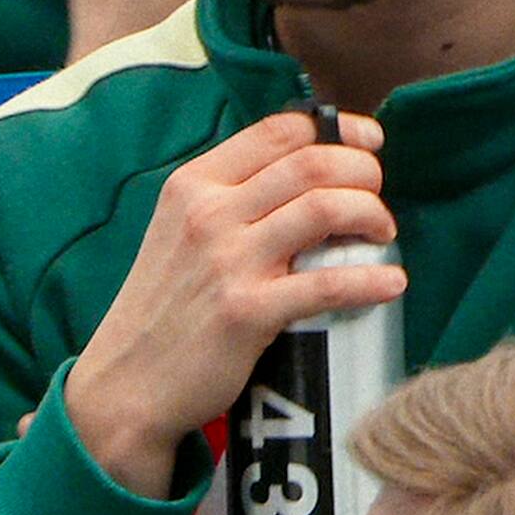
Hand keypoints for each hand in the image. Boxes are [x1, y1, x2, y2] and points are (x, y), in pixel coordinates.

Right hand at [62, 109, 403, 496]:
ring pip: (326, 209)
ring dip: (372, 216)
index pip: (279, 131)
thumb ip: (229, 202)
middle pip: (313, 163)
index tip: (369, 146)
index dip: (338, 130)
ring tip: (380, 236)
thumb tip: (306, 178)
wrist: (123, 384)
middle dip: (365, 173)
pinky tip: (391, 283)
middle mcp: (208, 214)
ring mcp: (226, 262)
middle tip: (375, 200)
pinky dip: (373, 279)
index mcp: (191, 186)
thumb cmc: (161, 310)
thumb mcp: (178, 235)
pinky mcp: (246, 312)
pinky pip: (329, 284)